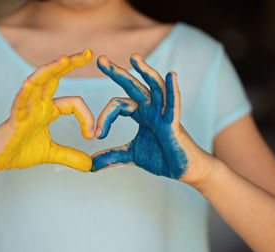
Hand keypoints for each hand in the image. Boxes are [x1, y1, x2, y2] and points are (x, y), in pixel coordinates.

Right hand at [0, 50, 93, 172]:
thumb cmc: (20, 151)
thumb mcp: (51, 154)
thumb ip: (70, 156)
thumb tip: (90, 165)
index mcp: (48, 110)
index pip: (73, 103)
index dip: (86, 117)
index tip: (91, 136)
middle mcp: (38, 104)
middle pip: (54, 78)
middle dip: (70, 64)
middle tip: (89, 53)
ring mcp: (25, 109)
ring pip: (37, 83)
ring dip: (50, 70)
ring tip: (64, 60)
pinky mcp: (13, 119)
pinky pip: (18, 103)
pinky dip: (24, 93)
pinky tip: (28, 84)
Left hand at [92, 54, 211, 182]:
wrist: (183, 170)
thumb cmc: (161, 158)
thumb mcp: (131, 155)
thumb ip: (112, 156)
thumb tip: (91, 165)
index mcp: (140, 113)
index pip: (117, 105)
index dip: (104, 118)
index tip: (96, 135)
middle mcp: (151, 108)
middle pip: (132, 85)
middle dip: (117, 72)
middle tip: (100, 60)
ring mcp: (163, 113)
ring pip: (154, 87)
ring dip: (145, 71)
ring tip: (133, 58)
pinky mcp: (174, 124)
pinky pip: (173, 104)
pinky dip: (172, 90)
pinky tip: (170, 75)